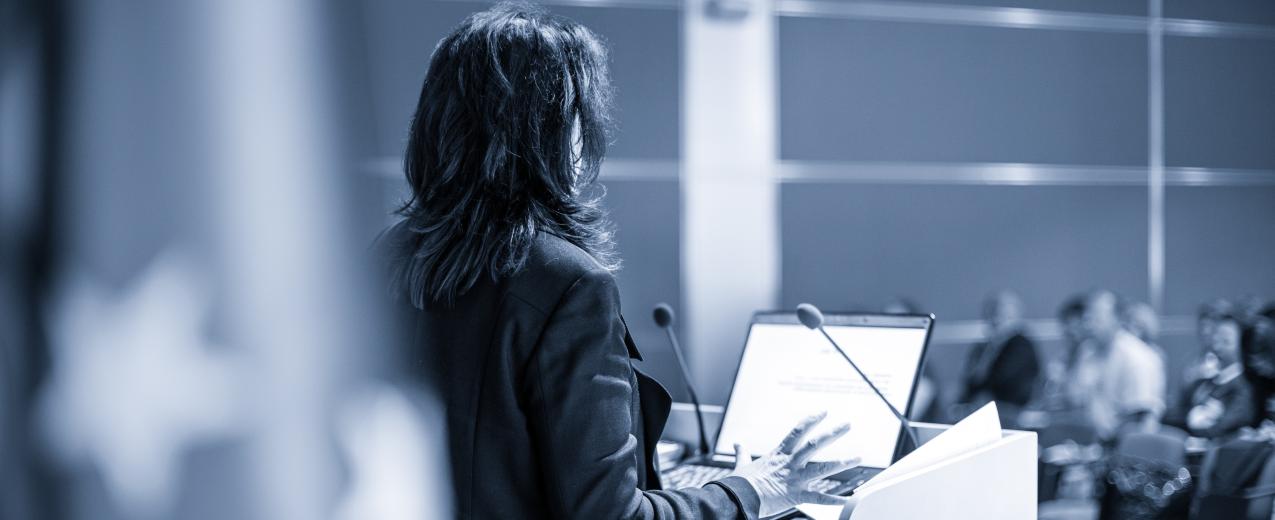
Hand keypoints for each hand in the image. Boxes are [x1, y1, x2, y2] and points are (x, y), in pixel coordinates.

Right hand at [727, 412, 859, 516]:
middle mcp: (790, 463)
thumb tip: (737, 445)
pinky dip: (834, 500)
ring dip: (842, 463)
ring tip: (857, 458)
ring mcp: (795, 478)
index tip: (823, 412)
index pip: (798, 431)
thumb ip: (742, 453)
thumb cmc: (740, 482)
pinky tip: (847, 500)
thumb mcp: (742, 464)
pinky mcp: (797, 495)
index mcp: (779, 454)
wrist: (739, 497)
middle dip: (833, 433)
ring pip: (823, 468)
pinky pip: (819, 498)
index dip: (812, 420)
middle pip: (815, 444)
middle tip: (847, 425)